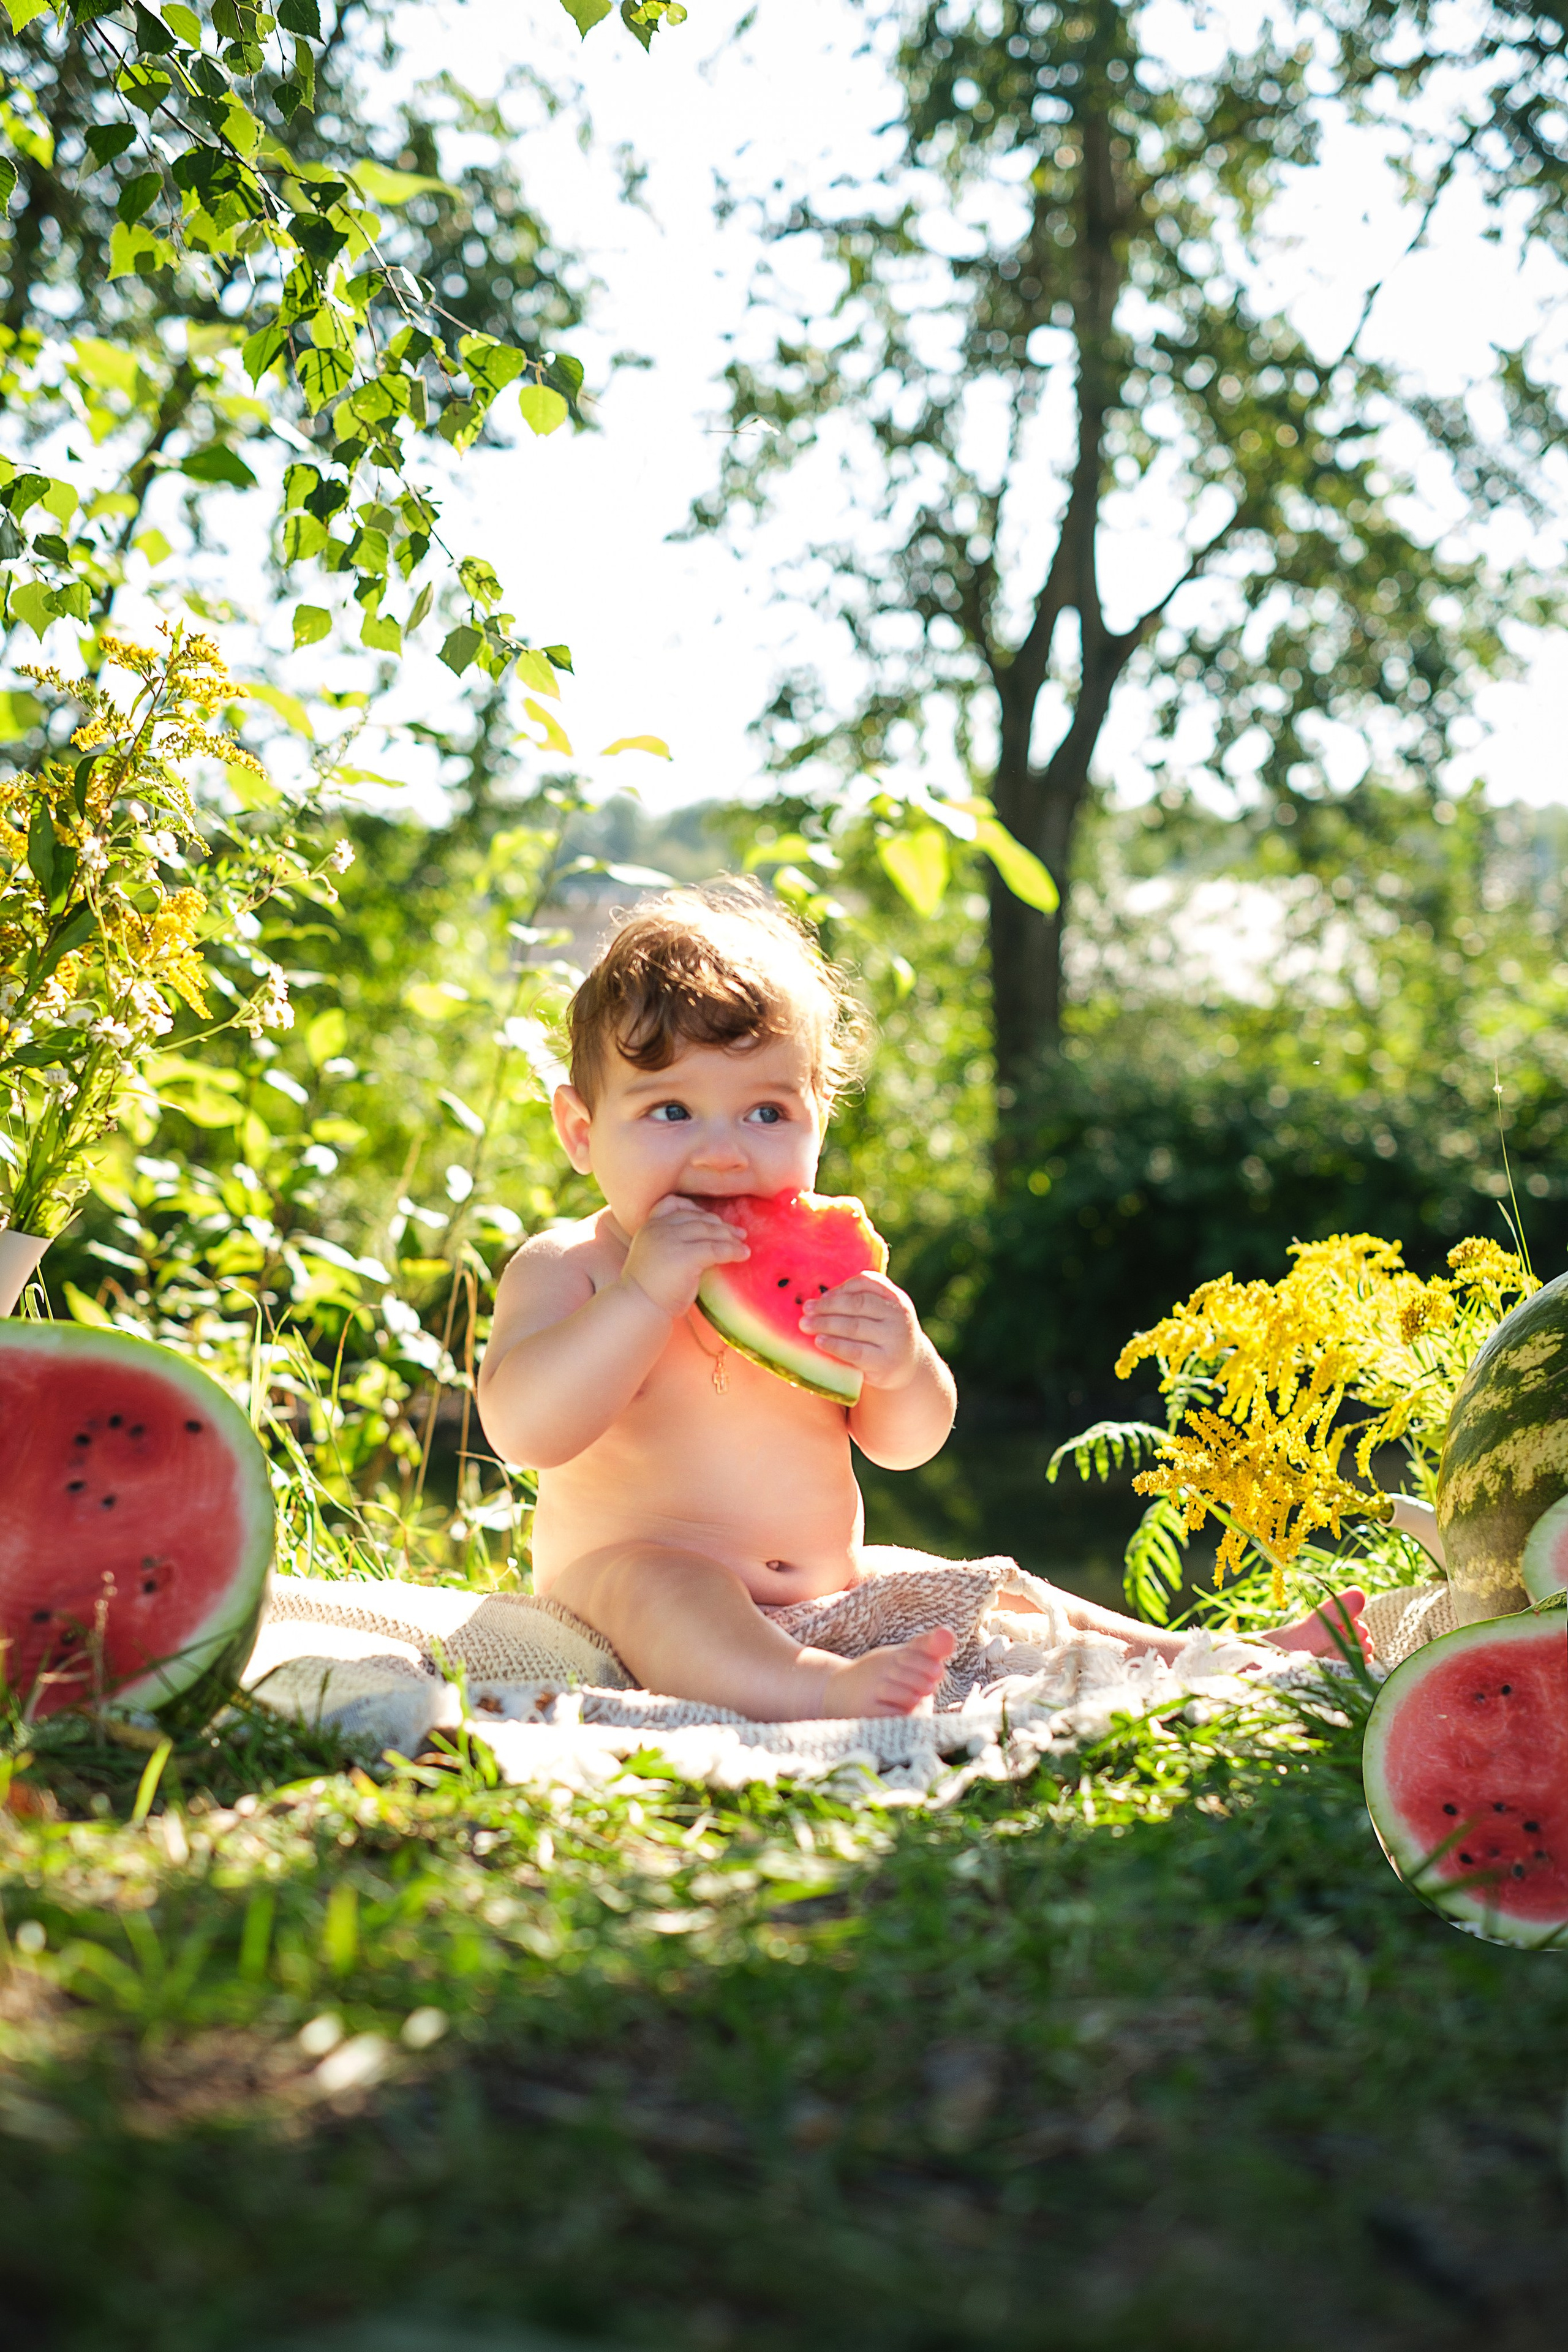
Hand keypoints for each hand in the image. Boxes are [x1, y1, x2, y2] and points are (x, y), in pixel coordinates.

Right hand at [620, 1193, 748, 1318]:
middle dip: (719, 1224)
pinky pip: (716, 1249)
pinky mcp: (687, 1256)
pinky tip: (743, 1255)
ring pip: (709, 1232)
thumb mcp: (654, 1255)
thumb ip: (669, 1242)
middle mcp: (659, 1228)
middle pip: (697, 1218)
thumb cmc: (648, 1289)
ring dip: (730, 1237)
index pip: (674, 1204)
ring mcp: (672, 1240)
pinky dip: (733, 1251)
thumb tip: (702, 1238)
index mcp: (649, 1226)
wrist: (639, 1307)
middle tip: (738, 1232)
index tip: (712, 1219)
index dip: (696, 1209)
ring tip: (743, 1243)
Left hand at [799, 1272, 925, 1390]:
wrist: (909, 1367)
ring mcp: (894, 1340)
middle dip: (828, 1306)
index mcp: (896, 1298)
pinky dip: (834, 1345)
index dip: (842, 1288)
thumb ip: (861, 1300)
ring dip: (826, 1324)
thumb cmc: (884, 1335)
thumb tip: (819, 1300)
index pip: (868, 1282)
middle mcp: (898, 1316)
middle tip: (806, 1309)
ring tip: (806, 1325)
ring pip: (855, 1326)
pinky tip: (819, 1341)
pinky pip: (855, 1351)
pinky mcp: (885, 1363)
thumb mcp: (882, 1313)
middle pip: (858, 1304)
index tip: (822, 1296)